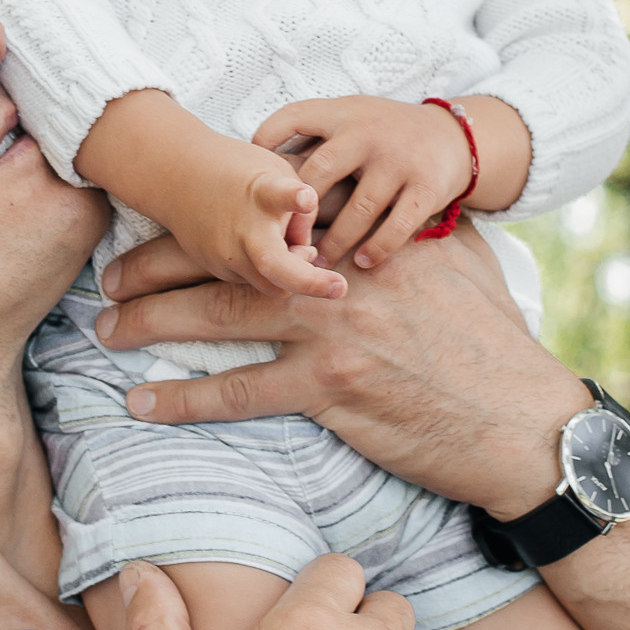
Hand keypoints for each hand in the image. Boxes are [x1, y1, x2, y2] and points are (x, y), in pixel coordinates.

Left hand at [97, 221, 585, 514]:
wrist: (523, 421)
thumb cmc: (495, 343)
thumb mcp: (462, 260)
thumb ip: (412, 227)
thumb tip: (384, 207)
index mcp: (366, 234)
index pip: (272, 214)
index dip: (213, 214)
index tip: (168, 215)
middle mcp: (341, 273)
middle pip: (229, 256)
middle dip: (159, 262)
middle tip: (111, 273)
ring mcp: (333, 330)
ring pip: (218, 316)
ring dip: (151, 321)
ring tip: (106, 327)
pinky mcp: (330, 390)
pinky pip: (238, 393)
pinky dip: (183, 398)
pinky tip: (141, 402)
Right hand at [164, 134, 346, 301]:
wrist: (176, 176)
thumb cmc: (240, 171)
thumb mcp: (280, 173)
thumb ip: (302, 213)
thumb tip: (307, 255)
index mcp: (262, 193)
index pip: (277, 194)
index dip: (294, 198)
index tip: (306, 197)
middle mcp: (243, 227)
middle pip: (275, 264)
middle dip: (309, 282)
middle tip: (339, 288)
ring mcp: (226, 252)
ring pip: (272, 283)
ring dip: (293, 275)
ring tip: (298, 252)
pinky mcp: (215, 268)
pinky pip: (254, 280)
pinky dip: (268, 271)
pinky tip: (265, 247)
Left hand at [254, 94, 477, 270]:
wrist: (453, 136)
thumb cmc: (384, 132)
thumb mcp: (349, 116)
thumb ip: (311, 133)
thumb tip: (253, 161)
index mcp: (342, 114)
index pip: (292, 118)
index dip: (265, 142)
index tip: (254, 178)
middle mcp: (369, 133)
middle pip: (321, 171)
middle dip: (299, 210)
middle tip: (282, 241)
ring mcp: (400, 160)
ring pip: (359, 207)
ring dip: (336, 240)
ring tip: (318, 263)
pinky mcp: (427, 186)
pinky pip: (397, 225)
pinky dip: (378, 248)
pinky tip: (363, 262)